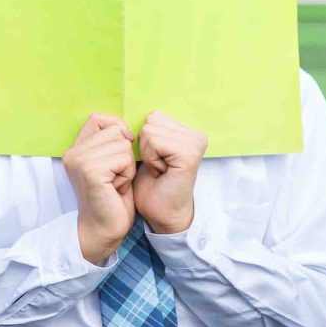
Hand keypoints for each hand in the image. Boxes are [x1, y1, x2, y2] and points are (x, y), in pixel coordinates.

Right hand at [62, 112, 136, 265]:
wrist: (103, 229)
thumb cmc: (111, 199)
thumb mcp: (110, 164)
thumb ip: (110, 143)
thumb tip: (125, 129)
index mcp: (75, 149)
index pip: (98, 118)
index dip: (117, 129)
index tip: (122, 150)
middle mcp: (73, 152)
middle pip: (115, 131)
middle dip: (125, 154)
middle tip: (115, 177)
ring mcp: (79, 161)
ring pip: (122, 145)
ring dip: (127, 166)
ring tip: (115, 183)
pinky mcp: (90, 171)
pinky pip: (123, 159)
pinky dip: (127, 174)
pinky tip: (117, 188)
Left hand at [134, 111, 207, 236]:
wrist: (161, 213)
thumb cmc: (152, 184)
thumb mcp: (147, 150)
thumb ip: (147, 129)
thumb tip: (129, 113)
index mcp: (188, 132)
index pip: (153, 116)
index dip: (144, 140)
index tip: (155, 160)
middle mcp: (196, 134)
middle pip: (150, 121)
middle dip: (145, 146)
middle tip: (157, 167)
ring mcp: (195, 143)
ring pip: (149, 130)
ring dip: (147, 153)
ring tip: (159, 169)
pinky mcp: (189, 153)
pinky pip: (154, 141)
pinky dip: (150, 158)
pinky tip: (161, 171)